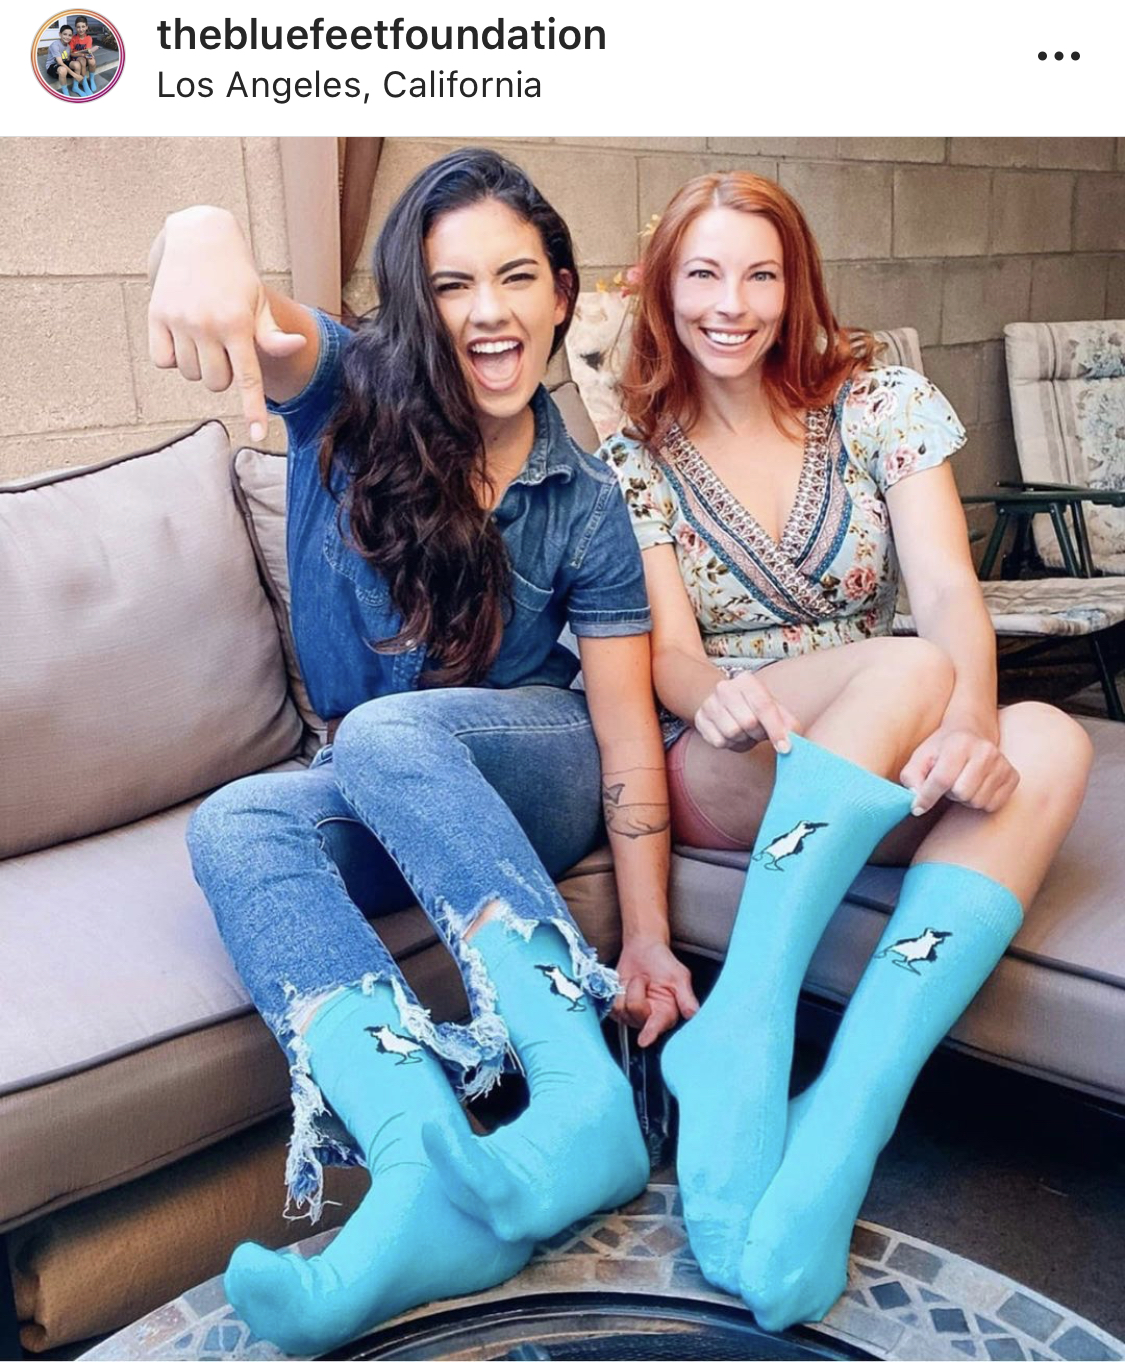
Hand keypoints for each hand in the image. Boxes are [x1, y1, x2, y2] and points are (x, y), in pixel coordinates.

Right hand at [148, 207, 306, 439]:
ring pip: (190, 375)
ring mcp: (179, 320)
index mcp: (238, 323)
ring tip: (204, 338)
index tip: (257, 435)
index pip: (247, 378)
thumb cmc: (236, 277)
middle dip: (223, 375)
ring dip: (199, 367)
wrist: (199, 236)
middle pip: (216, 383)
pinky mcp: (155, 315)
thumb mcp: (259, 303)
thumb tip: (298, 346)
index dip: (253, 409)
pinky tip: (181, 337)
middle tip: (225, 348)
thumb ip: (271, 334)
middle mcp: (207, 323)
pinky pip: (163, 362)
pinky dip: (172, 358)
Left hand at [612, 936, 698, 1046]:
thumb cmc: (663, 963)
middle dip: (637, 990)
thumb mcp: (679, 976)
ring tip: (638, 981)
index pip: (657, 1026)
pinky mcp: (617, 1012)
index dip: (650, 1033)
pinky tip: (627, 986)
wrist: (643, 950)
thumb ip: (686, 996)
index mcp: (667, 1014)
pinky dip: (617, 991)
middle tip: (646, 978)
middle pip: (635, 1012)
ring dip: (628, 988)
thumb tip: (692, 1013)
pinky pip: (611, 1005)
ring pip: (621, 1008)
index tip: (644, 1040)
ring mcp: (632, 1017)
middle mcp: (649, 1020)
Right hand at [693, 670, 799, 753]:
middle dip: (758, 733)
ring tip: (745, 733)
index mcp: (746, 681)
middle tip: (759, 732)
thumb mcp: (775, 710)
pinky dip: (729, 744)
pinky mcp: (700, 719)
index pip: (764, 706)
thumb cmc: (754, 708)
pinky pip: (718, 741)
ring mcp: (710, 703)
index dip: (776, 730)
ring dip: (743, 739)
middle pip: (748, 722)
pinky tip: (732, 736)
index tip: (785, 748)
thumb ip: (788, 725)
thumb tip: (792, 742)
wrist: (725, 704)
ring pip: (732, 733)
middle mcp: (725, 688)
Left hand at [901, 726, 1018, 815]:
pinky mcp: (1013, 776)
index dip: (926, 798)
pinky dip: (981, 801)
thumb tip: (918, 803)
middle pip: (962, 793)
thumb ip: (911, 778)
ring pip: (977, 802)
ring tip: (962, 782)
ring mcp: (1002, 763)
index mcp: (959, 744)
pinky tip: (977, 786)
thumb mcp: (920, 758)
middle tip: (949, 782)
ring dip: (965, 799)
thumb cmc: (942, 749)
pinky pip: (993, 805)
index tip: (918, 807)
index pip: (942, 779)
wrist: (971, 732)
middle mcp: (985, 751)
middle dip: (950, 794)